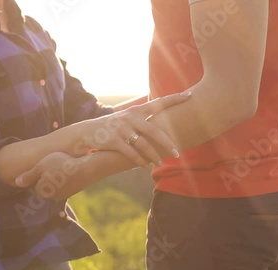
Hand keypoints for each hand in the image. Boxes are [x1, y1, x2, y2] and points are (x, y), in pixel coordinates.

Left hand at [15, 152, 83, 199]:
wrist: (87, 167)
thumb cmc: (61, 164)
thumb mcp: (41, 166)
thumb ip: (28, 176)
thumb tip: (16, 182)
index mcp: (43, 191)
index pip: (36, 184)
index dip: (39, 172)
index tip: (44, 164)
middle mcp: (54, 197)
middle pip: (47, 185)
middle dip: (48, 176)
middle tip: (54, 163)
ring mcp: (67, 194)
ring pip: (58, 184)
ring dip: (59, 176)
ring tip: (63, 164)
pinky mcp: (77, 190)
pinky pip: (68, 183)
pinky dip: (68, 176)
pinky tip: (71, 167)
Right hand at [76, 91, 190, 166]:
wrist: (88, 132)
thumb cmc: (113, 126)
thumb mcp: (127, 118)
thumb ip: (143, 119)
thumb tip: (163, 122)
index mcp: (136, 111)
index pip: (158, 103)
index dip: (174, 98)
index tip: (189, 95)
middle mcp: (130, 118)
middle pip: (155, 131)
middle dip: (167, 144)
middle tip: (178, 154)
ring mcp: (121, 129)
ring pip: (144, 145)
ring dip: (153, 157)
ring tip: (160, 164)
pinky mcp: (113, 141)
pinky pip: (130, 153)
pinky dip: (139, 160)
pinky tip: (144, 166)